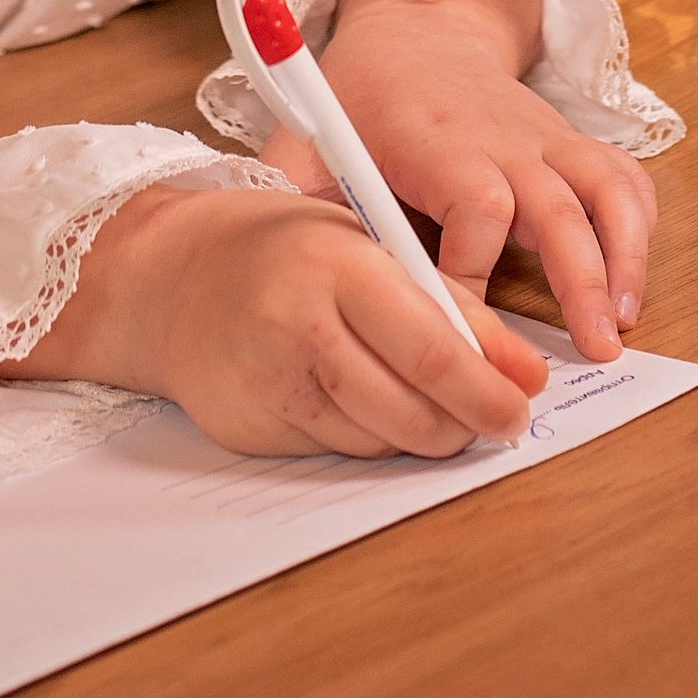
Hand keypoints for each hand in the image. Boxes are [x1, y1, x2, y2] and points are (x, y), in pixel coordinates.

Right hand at [3, 179, 541, 457]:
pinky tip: (372, 407)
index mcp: (339, 263)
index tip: (522, 404)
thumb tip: (524, 373)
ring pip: (382, 438)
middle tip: (496, 422)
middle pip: (412, 405)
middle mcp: (300, 322)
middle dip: (467, 424)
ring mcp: (272, 380)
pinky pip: (341, 450)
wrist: (173, 278)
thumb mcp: (369, 247)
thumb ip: (450, 304)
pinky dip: (373, 438)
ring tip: (439, 411)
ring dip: (425, 435)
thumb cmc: (287, 251)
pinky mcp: (252, 426)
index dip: (487, 388)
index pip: (431, 347)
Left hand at [261, 0, 656, 362]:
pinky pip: (624, 178)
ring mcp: (545, 138)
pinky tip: (633, 285)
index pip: (476, 206)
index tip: (458, 329)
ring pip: (605, 190)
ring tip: (623, 326)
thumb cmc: (362, 96)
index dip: (474, 273)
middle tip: (594, 350)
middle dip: (578, 280)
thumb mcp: (311, 135)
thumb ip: (289, 193)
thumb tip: (266, 263)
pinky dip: (639, 229)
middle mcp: (503, 137)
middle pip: (555, 204)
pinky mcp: (570, 143)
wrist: (417, 27)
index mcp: (437, 138)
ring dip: (623, 257)